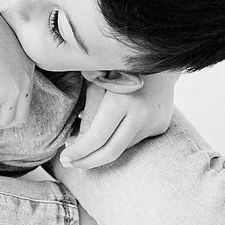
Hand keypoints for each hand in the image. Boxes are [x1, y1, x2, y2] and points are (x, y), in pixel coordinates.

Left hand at [61, 74, 175, 168]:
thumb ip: (88, 116)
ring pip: (122, 147)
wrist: (156, 61)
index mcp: (122, 100)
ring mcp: (154, 121)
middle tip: (70, 163)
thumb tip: (75, 145)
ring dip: (102, 150)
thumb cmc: (117, 68)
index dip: (78, 152)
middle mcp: (141, 113)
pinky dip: (116, 140)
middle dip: (88, 162)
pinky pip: (133, 140)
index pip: (96, 138)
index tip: (64, 158)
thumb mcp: (96, 85)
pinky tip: (108, 132)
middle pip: (111, 152)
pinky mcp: (161, 126)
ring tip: (84, 144)